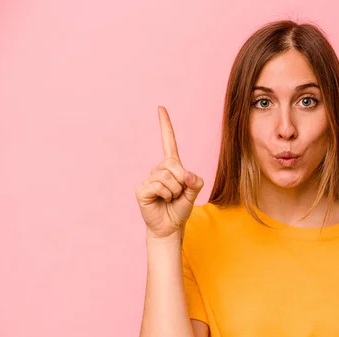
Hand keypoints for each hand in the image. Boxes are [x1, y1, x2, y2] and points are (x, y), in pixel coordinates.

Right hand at [135, 106, 203, 238]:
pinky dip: (166, 195)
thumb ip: (196, 182)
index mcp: (171, 166)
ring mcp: (148, 178)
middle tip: (178, 193)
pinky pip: (159, 186)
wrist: (170, 227)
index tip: (160, 108)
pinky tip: (161, 200)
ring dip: (175, 191)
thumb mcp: (194, 193)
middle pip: (174, 164)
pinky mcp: (142, 189)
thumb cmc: (180, 208)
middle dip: (182, 181)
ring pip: (168, 177)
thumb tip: (188, 176)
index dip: (165, 125)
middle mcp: (158, 169)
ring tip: (170, 199)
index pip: (168, 142)